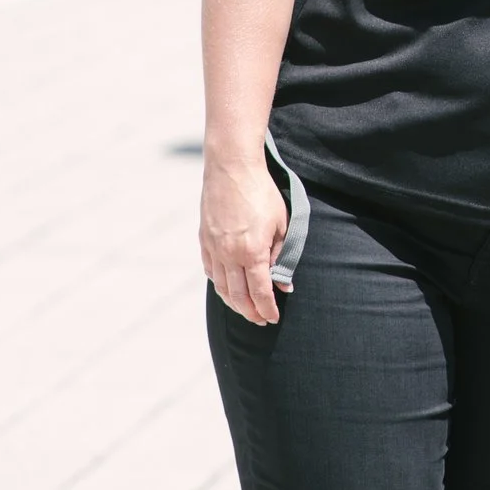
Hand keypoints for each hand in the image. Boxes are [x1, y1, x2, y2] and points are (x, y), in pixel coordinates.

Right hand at [200, 150, 290, 326]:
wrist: (232, 169)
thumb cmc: (262, 193)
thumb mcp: (282, 223)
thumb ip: (283, 254)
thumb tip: (285, 282)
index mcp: (251, 252)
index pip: (260, 291)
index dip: (267, 308)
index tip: (274, 318)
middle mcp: (229, 255)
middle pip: (238, 296)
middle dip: (251, 312)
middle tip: (261, 320)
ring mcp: (213, 249)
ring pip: (222, 287)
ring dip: (234, 303)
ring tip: (246, 310)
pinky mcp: (204, 241)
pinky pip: (211, 271)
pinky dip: (220, 284)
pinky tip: (228, 288)